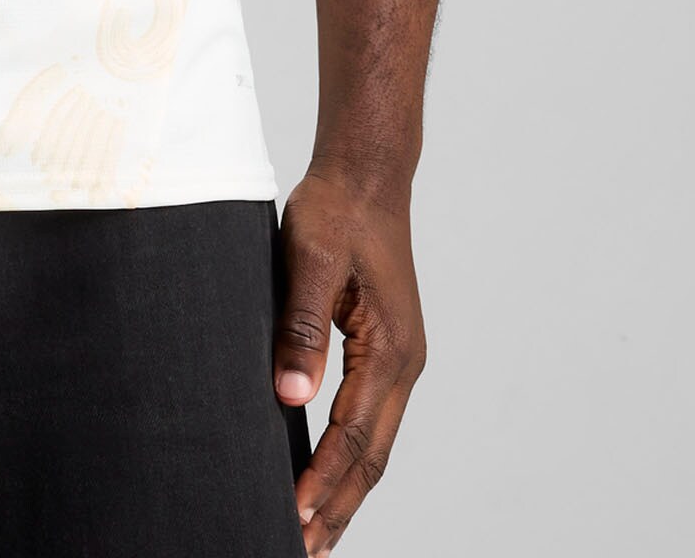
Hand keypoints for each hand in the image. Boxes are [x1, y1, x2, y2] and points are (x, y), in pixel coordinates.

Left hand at [274, 165, 427, 552]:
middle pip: (373, 456)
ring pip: (375, 444)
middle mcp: (404, 364)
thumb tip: (290, 398)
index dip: (323, 480)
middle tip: (302, 551)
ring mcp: (400, 360)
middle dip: (339, 506)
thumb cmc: (335, 210)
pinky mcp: (387, 351)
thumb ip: (301, 327)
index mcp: (390, 348)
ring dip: (347, 490)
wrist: (366, 175)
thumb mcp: (310, 261)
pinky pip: (371, 420)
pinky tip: (328, 474)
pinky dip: (351, 457)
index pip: (353, 435)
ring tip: (314, 534)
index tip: (292, 517)